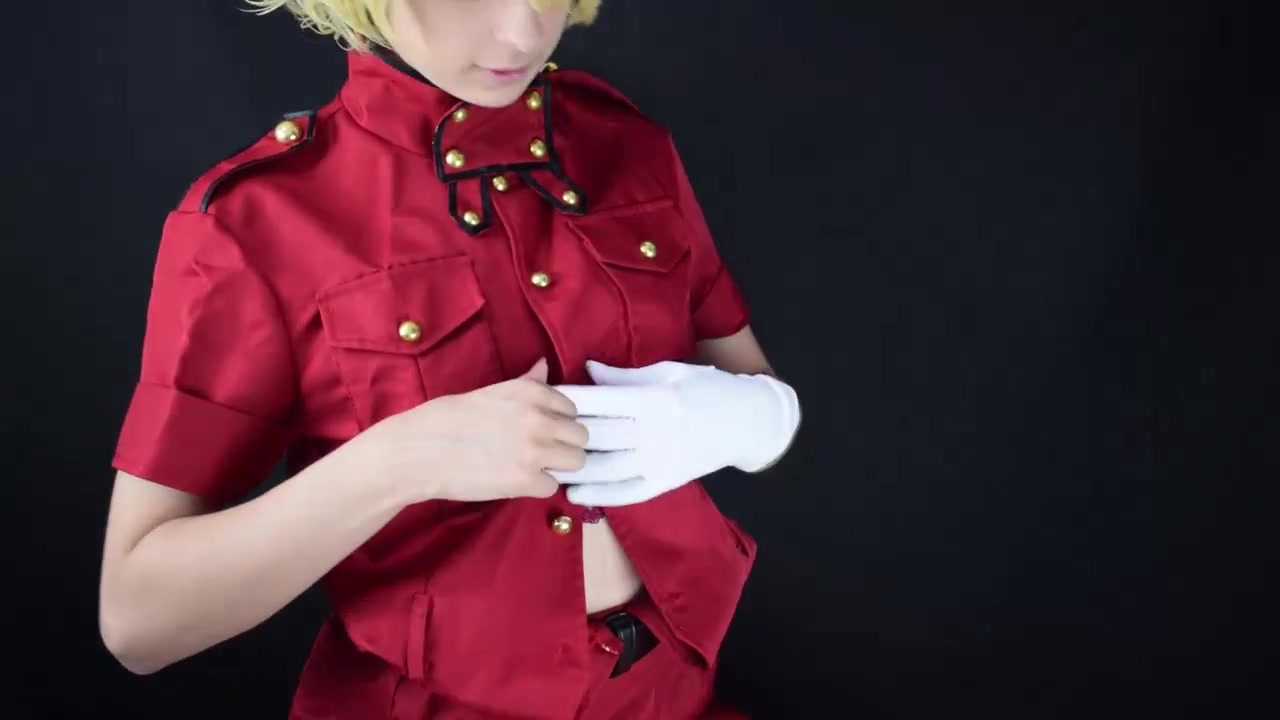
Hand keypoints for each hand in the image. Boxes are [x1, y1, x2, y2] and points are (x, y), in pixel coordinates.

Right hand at [362, 358, 589, 503]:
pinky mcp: (526, 481)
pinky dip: (538, 487)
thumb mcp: (488, 393)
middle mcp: (539, 418)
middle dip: (563, 446)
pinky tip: (516, 481)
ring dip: (557, 467)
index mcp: (530, 392)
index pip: (571, 408)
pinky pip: (552, 486)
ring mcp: (536, 451)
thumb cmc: (445, 419)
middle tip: (539, 453)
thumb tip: (544, 366)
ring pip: (576, 462)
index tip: (541, 430)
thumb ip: (524, 385)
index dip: (558, 422)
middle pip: (581, 436)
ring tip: (532, 468)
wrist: (416, 452)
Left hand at [551, 360, 800, 506]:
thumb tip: (587, 369)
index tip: (540, 398)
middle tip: (531, 435)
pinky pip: (628, 493)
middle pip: (597, 436)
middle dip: (562, 435)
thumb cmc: (706, 388)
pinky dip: (600, 496)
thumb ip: (625, 376)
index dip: (566, 400)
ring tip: (545, 467)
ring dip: (573, 470)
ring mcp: (661, 461)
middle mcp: (655, 432)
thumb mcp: (669, 372)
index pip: (600, 401)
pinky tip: (577, 493)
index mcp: (654, 399)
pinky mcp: (667, 481)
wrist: (747, 422)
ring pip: (607, 469)